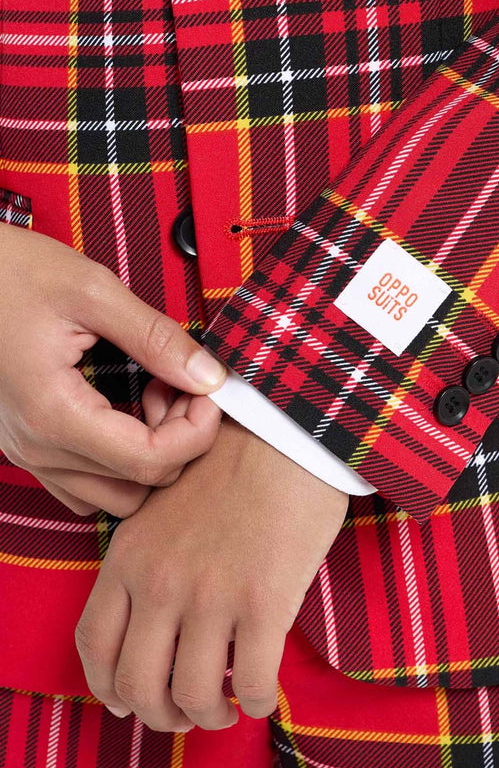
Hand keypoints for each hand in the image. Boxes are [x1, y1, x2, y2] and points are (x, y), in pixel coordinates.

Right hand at [0, 223, 227, 516]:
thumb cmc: (9, 271)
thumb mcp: (92, 290)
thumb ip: (156, 339)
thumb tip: (209, 377)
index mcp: (54, 414)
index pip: (151, 462)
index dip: (197, 431)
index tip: (209, 390)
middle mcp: (36, 448)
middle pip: (139, 487)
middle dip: (179, 440)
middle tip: (181, 383)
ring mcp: (27, 453)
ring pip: (114, 496)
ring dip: (149, 455)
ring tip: (151, 395)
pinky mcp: (25, 445)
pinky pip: (83, 485)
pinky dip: (118, 461)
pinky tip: (124, 410)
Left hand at [74, 415, 348, 731]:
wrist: (282, 433)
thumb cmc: (227, 467)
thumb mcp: (159, 508)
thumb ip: (143, 561)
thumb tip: (148, 618)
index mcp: (128, 558)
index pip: (94, 647)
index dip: (110, 690)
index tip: (132, 702)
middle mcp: (160, 584)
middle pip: (140, 686)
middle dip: (162, 716)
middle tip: (186, 714)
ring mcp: (210, 596)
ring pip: (195, 695)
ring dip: (211, 716)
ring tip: (228, 708)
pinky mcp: (263, 602)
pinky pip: (255, 682)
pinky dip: (259, 703)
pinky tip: (266, 695)